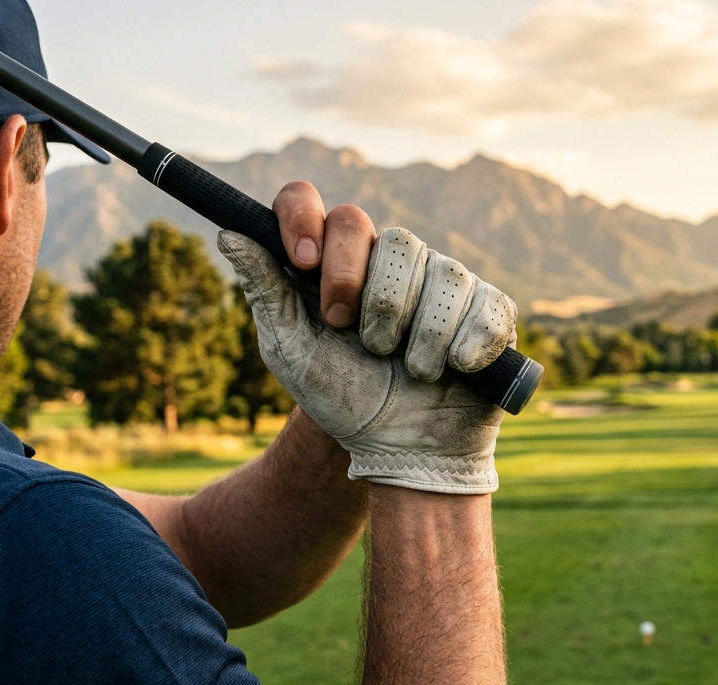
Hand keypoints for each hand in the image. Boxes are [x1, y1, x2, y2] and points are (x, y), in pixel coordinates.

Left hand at [218, 189, 516, 494]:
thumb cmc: (342, 398)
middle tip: (363, 342)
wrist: (404, 448)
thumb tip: (229, 233)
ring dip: (419, 336)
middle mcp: (390, 260)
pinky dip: (465, 346)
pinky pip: (484, 303)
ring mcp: (444, 279)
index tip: (303, 263)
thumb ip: (266, 292)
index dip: (306, 220)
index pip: (310, 202)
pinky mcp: (489, 306)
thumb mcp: (292, 351)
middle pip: (387, 236)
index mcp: (333, 261)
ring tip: (411, 371)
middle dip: (373, 298)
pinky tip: (454, 369)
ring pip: (442, 271)